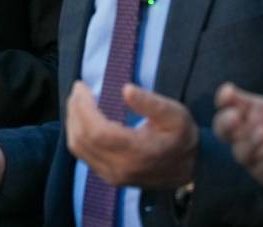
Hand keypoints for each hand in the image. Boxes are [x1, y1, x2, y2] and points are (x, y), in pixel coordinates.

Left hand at [66, 81, 197, 188]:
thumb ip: (151, 103)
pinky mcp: (108, 176)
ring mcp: (112, 176)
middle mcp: (119, 168)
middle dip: (75, 110)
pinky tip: (82, 117)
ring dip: (73, 121)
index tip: (82, 86)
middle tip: (78, 89)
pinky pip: (83, 154)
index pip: (96, 131)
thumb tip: (125, 90)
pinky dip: (77, 133)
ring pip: (78, 148)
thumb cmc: (182, 138)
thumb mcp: (175, 115)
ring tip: (78, 100)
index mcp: (136, 152)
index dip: (83, 107)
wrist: (190, 169)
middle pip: (82, 139)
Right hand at [213, 62, 262, 200]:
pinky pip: (260, 167)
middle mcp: (250, 133)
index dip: (224, 97)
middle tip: (237, 117)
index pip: (229, 103)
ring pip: (239, 150)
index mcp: (254, 110)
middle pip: (222, 128)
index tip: (229, 91)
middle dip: (225, 121)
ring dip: (249, 141)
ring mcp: (257, 155)